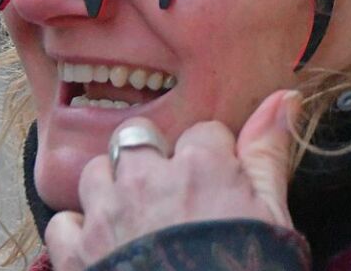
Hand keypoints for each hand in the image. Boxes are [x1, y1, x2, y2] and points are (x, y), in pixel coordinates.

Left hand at [45, 89, 299, 270]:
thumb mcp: (273, 218)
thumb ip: (269, 153)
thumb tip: (285, 96)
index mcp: (200, 166)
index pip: (203, 132)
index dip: (212, 158)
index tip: (219, 185)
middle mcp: (148, 179)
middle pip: (139, 138)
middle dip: (152, 159)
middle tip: (170, 196)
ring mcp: (108, 215)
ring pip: (97, 172)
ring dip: (112, 190)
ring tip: (133, 218)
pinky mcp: (77, 254)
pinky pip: (64, 223)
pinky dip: (79, 233)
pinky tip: (102, 249)